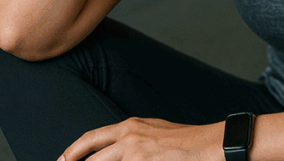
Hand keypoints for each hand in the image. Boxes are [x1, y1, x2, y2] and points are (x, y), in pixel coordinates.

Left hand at [59, 117, 222, 160]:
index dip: (72, 152)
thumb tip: (118, 148)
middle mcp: (128, 138)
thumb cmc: (188, 140)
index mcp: (129, 126)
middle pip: (91, 158)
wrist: (211, 144)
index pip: (91, 139)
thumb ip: (133, 138)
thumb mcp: (155, 130)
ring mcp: (136, 154)